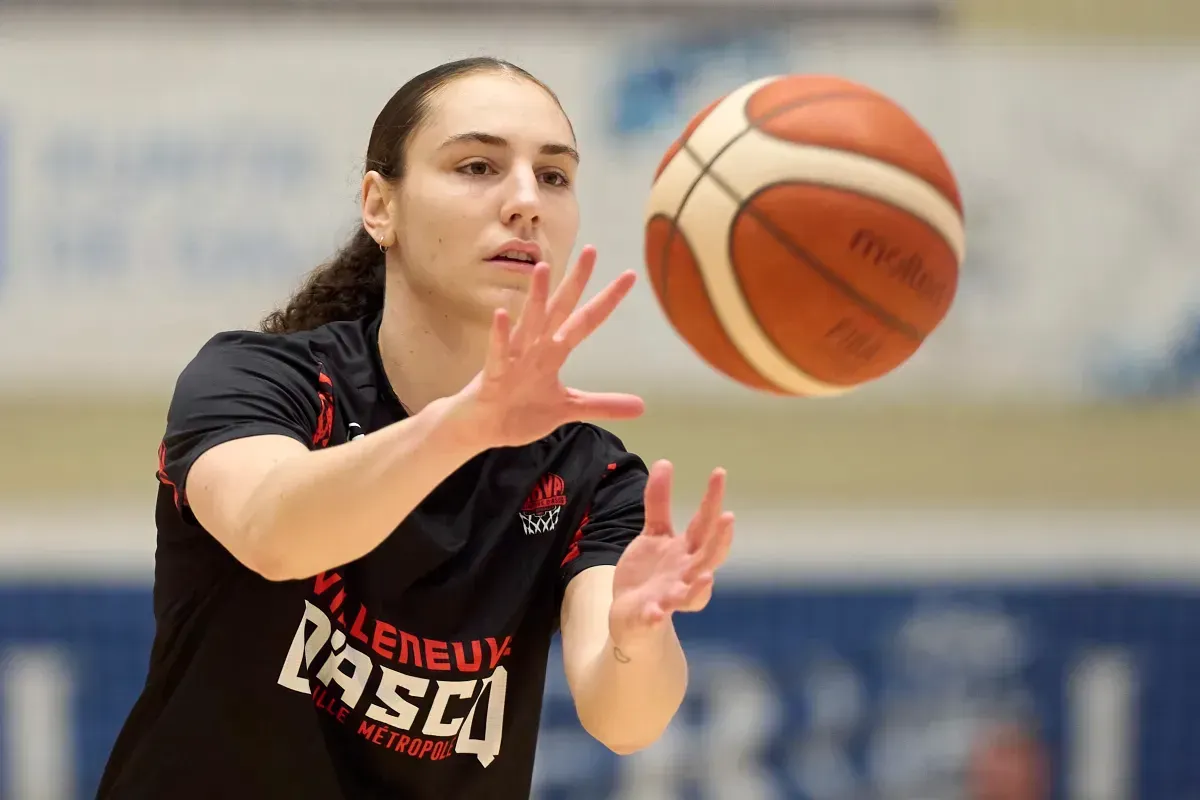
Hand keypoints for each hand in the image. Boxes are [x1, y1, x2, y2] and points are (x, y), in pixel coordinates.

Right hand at [455, 246, 644, 448]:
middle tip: (591, 251)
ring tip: (543, 268)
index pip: (586, 321)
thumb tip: (642, 407)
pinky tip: (501, 315)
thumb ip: (602, 405)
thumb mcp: (568, 408)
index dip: (607, 300)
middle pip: (560, 309)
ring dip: (535, 296)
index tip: (629, 275)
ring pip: (528, 322)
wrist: (483, 426)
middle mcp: (536, 347)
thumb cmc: (521, 410)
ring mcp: (515, 358)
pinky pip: (498, 352)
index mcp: (554, 351)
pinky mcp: (495, 374)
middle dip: (576, 282)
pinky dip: (500, 336)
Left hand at [608, 460, 735, 655]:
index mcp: (688, 551)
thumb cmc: (650, 573)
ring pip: (693, 592)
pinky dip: (657, 615)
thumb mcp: (654, 534)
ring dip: (700, 585)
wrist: (632, 615)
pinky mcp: (652, 615)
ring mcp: (672, 596)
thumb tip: (665, 462)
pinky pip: (657, 616)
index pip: (704, 522)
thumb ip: (659, 502)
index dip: (712, 498)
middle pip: (708, 555)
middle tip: (728, 518)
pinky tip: (655, 612)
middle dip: (720, 539)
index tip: (719, 472)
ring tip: (706, 576)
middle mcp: (687, 573)